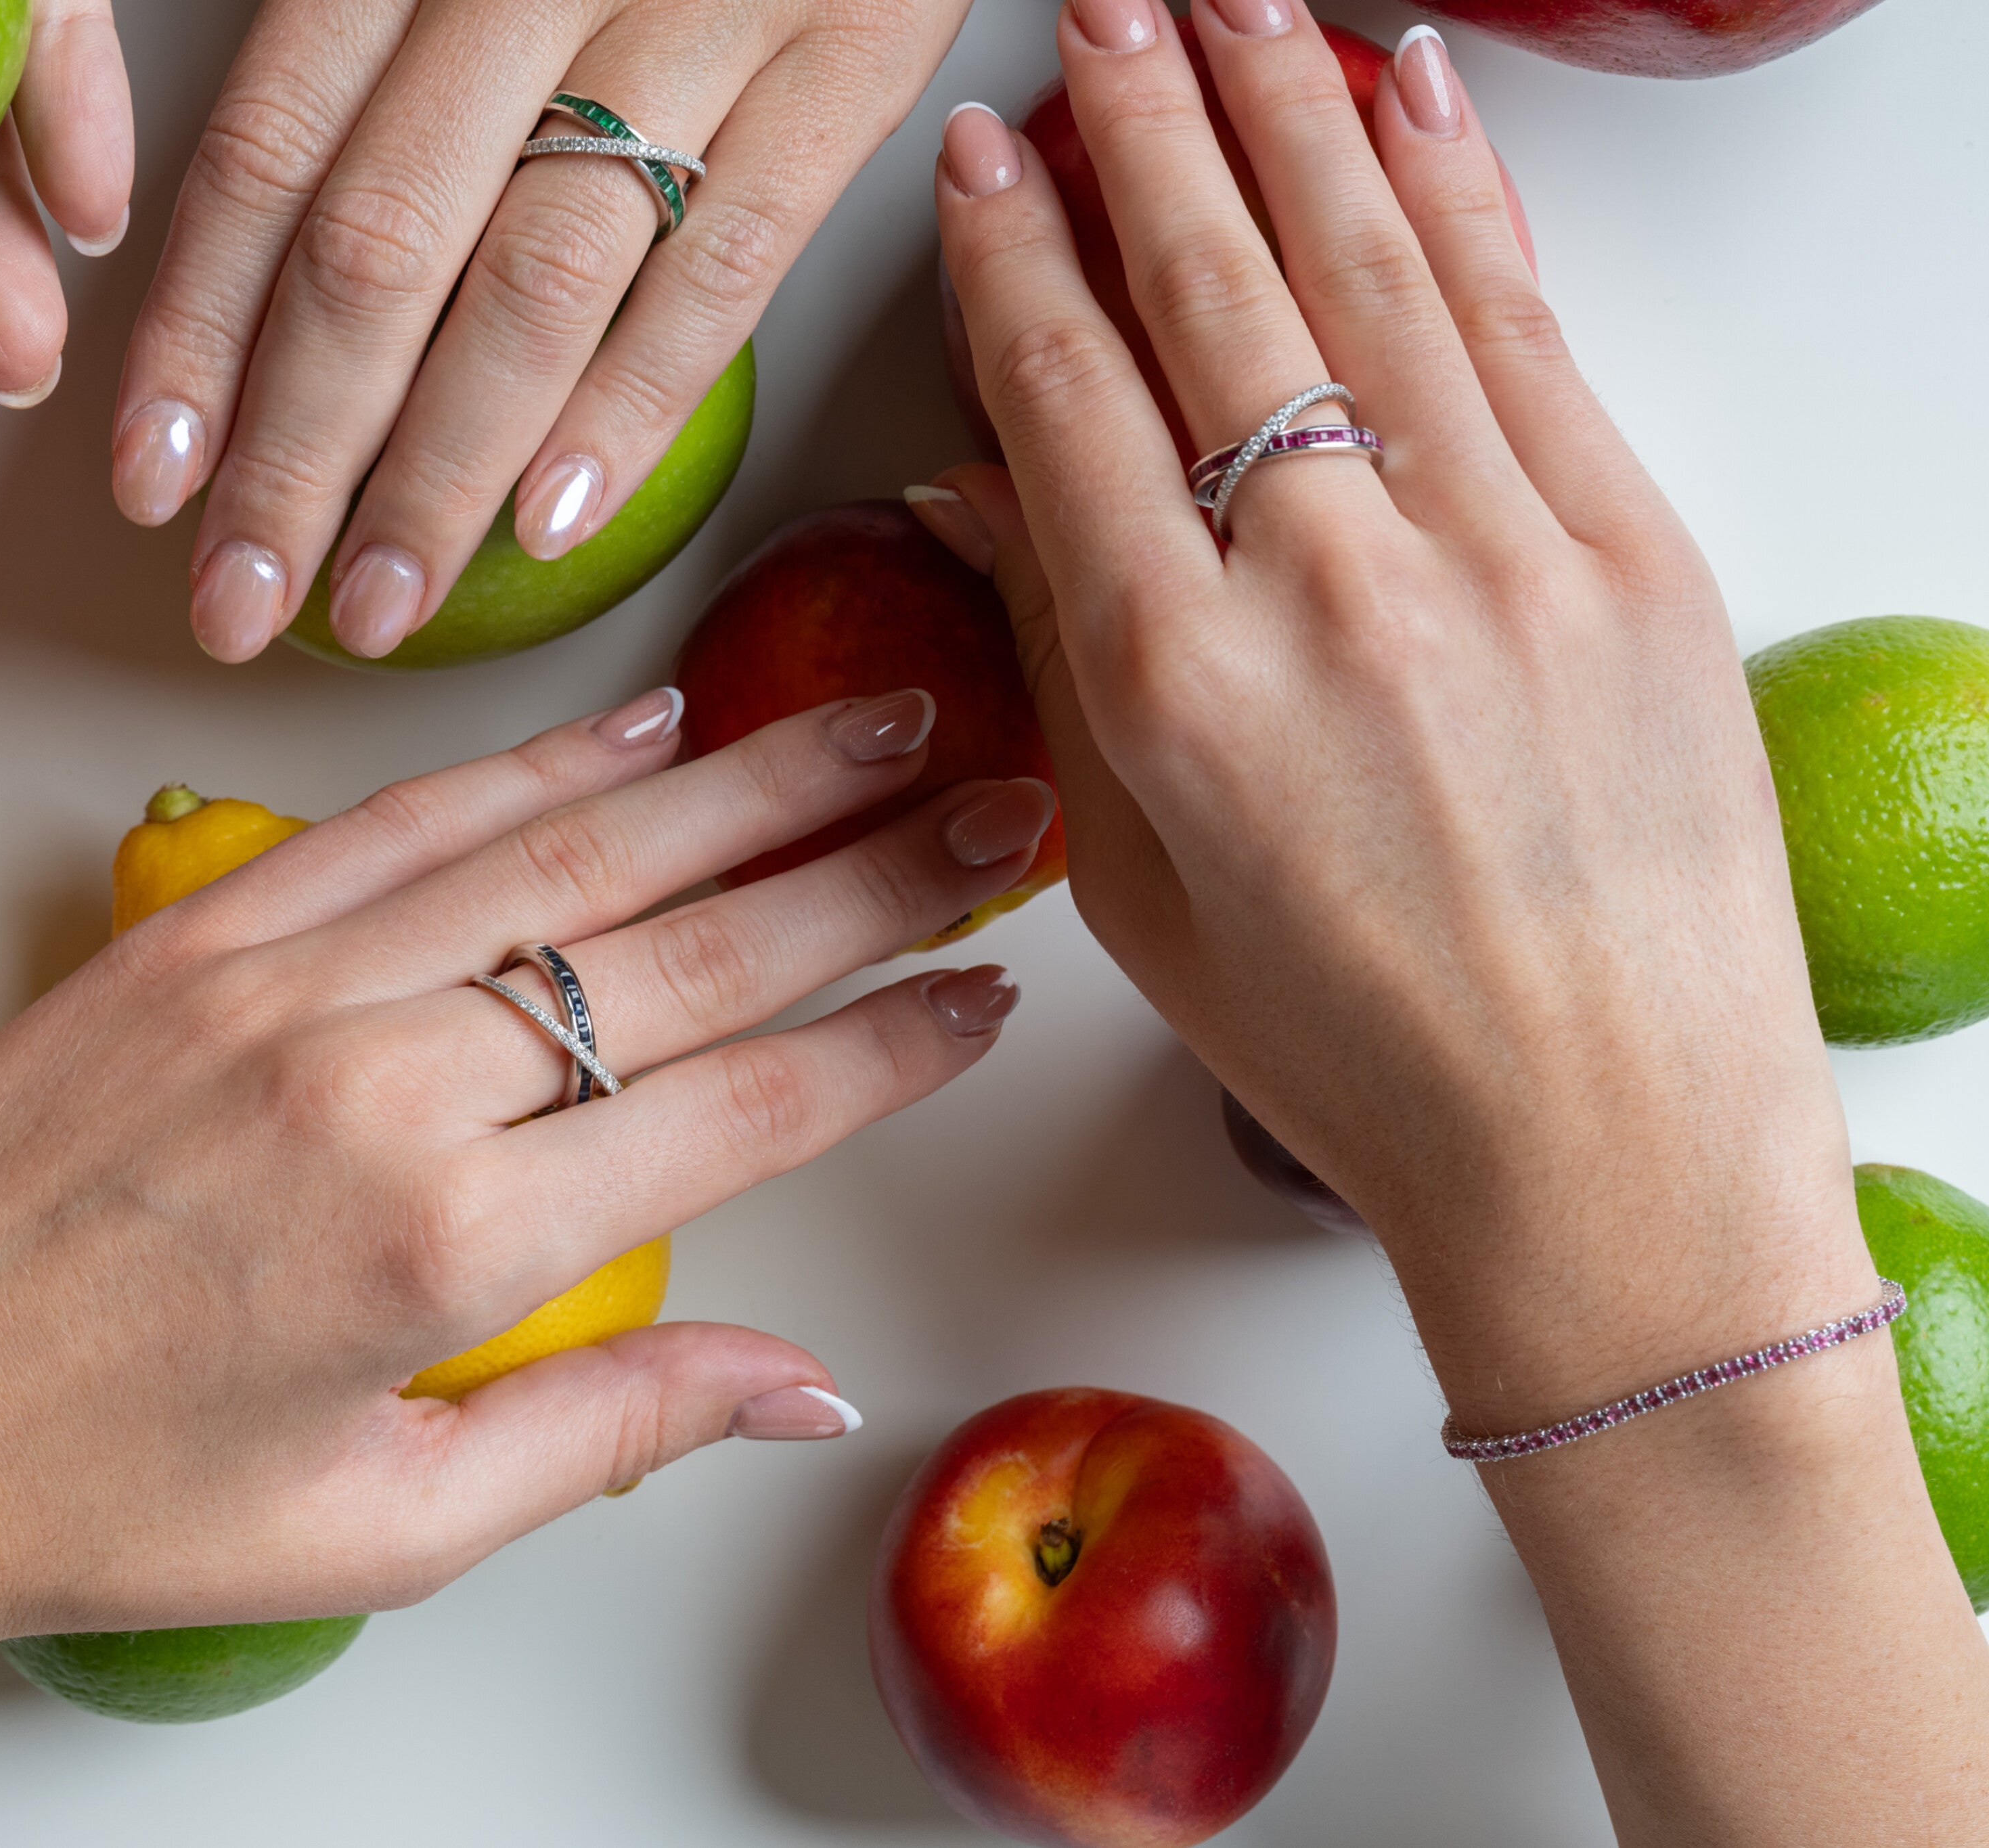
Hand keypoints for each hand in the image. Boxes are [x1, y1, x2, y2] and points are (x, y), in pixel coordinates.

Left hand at [0, 689, 1049, 1745]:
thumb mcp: (385, 1529)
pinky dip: (541, 764)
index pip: (744, 1107)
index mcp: (451, 1250)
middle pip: (692, 947)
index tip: (993, 986)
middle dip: (877, 869)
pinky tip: (653, 727)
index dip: (891, 1037)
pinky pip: (409, 819)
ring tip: (884, 717)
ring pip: (569, 851)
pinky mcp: (199, 926)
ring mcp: (286, 980)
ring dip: (749, 780)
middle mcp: (386, 1084)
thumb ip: (612, 1432)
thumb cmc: (110, 1505)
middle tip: (1005, 799)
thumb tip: (812, 1387)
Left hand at [113, 0, 969, 661]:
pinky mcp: (852, 57)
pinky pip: (724, 265)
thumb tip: (260, 306)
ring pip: (536, 278)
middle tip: (240, 602)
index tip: (152, 480)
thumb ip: (369, 67)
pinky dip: (633, 406)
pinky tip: (549, 523)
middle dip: (296, 453)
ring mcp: (706, 5)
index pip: (269, 154)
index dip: (198, 334)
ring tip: (378, 602)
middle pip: (380, 246)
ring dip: (442, 470)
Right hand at [922, 5, 1987, 1838]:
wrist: (1605, 1137)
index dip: (1014, 260)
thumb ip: (1051, 668)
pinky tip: (1409, 88)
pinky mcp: (1631, 545)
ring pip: (1368, 269)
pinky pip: (1522, 320)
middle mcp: (1326, 590)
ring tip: (1228, 7)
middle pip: (1210, 297)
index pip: (1065, 402)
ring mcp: (1496, 553)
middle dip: (1144, 131)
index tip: (987, 162)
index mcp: (1171, 686)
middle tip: (1099, 22)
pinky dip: (1460, 187)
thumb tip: (971, 502)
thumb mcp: (1137, 884)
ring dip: (1287, 112)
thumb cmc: (1360, 1043)